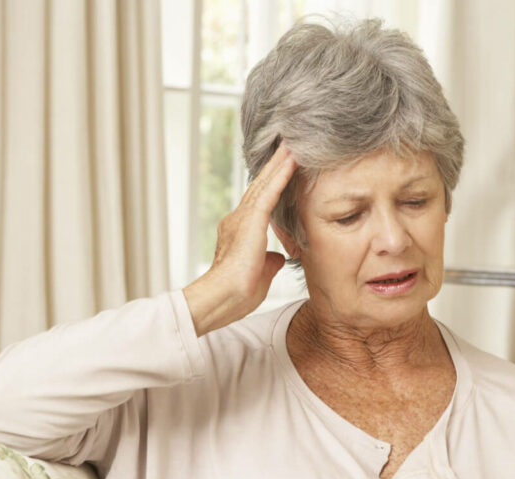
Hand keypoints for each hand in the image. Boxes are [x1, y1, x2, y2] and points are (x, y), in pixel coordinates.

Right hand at [183, 142, 297, 336]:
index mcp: (239, 232)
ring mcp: (242, 218)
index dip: (269, 186)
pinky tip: (291, 161)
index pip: (258, 204)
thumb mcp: (260, 274)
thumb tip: (277, 258)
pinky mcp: (250, 221)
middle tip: (286, 146)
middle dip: (273, 167)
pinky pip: (269, 192)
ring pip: (264, 184)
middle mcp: (238, 220)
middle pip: (259, 187)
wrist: (222, 297)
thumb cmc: (237, 293)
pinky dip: (281, 175)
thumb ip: (268, 262)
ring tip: (291, 145)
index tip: (279, 171)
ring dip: (278, 164)